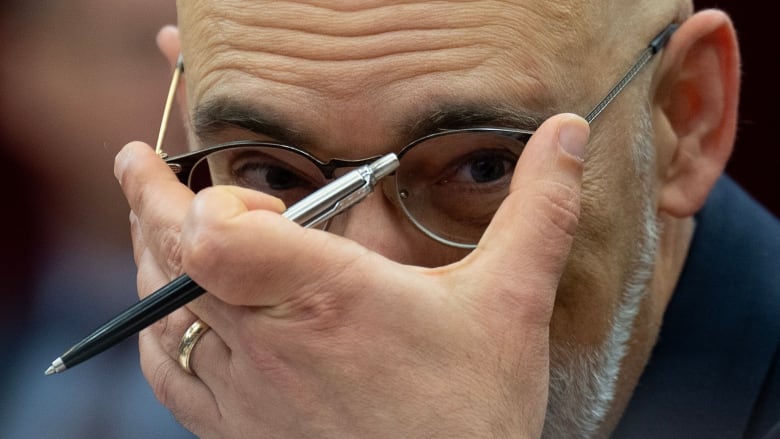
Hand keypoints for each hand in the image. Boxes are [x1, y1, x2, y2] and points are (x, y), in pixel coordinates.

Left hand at [114, 113, 588, 437]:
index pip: (214, 236)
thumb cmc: (474, 416)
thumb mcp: (513, 303)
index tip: (242, 194)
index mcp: (327, 299)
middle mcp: (270, 343)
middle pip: (172, 260)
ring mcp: (244, 392)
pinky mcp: (234, 431)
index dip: (207, 203)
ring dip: (146, 258)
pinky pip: (168, 371)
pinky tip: (164, 312)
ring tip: (150, 219)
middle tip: (139, 163)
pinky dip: (157, 327)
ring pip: (161, 312)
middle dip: (149, 202)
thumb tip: (568, 134)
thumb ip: (539, 211)